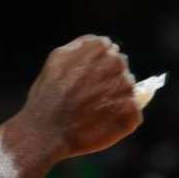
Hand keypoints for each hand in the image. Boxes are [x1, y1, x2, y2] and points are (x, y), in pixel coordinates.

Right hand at [17, 35, 141, 159]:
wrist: (46, 133)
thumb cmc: (47, 96)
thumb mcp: (56, 59)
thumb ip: (83, 45)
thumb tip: (106, 44)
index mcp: (99, 47)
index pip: (110, 51)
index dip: (96, 67)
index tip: (84, 81)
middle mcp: (117, 64)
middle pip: (120, 69)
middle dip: (108, 81)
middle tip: (88, 98)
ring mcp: (127, 89)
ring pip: (127, 91)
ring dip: (114, 100)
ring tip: (92, 112)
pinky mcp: (132, 113)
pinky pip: (132, 114)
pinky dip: (119, 120)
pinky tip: (100, 124)